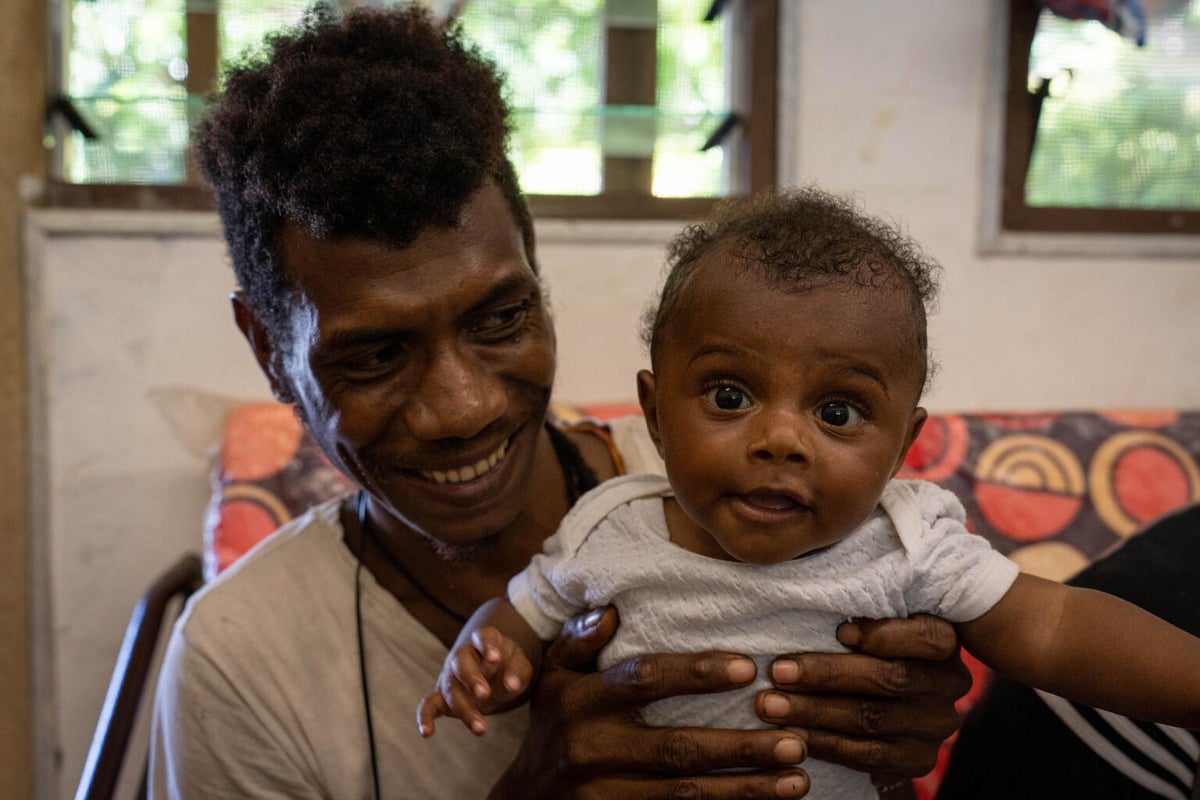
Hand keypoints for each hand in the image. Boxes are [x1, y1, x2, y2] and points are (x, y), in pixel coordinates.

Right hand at [417, 627, 533, 737]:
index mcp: (484, 642)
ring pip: (451, 689)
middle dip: (471, 679)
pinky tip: (426, 732)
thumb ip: (517, 671)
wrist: (492, 672)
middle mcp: (463, 656)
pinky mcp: (441, 696)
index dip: (487, 645)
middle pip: (461, 663)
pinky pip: (428, 705)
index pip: (483, 637)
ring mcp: (450, 676)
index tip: (495, 657)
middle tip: (485, 694)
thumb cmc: (507, 666)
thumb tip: (512, 684)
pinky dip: (425, 717)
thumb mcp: (519, 664)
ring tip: (481, 729)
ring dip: (464, 710)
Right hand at [490, 607, 811, 799]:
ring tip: (796, 778)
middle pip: (677, 747)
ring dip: (746, 789)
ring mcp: (604, 793)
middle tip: (795, 738)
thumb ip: (578, 640)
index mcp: (580, 700)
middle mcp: (591, 747)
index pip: (645, 680)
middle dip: (741, 746)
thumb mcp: (552, 677)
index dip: (696, 673)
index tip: (749, 667)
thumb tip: (610, 610)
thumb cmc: (551, 726)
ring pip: (686, 793)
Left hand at [756, 614, 967, 779]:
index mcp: (945, 642)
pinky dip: (825, 743)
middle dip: (828, 675)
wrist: (888, 708)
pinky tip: (792, 733)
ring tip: (770, 704)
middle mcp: (949, 685)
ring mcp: (934, 726)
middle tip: (778, 672)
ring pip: (872, 718)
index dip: (885, 635)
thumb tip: (808, 589)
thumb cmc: (865, 646)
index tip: (839, 630)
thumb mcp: (873, 621)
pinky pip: (867, 755)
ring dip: (815, 712)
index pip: (927, 637)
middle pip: (890, 679)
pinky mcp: (916, 760)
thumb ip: (859, 609)